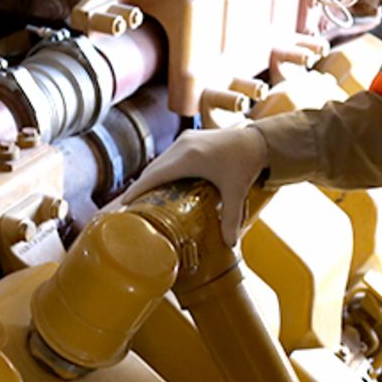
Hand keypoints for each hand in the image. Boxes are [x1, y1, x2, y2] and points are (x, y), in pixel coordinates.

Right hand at [119, 126, 269, 246]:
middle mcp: (182, 146)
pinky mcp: (190, 138)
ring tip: (143, 197)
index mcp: (189, 158)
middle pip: (153, 169)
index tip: (124, 203)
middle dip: (141, 187)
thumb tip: (229, 244)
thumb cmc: (246, 163)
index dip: (138, 190)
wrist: (258, 139)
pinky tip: (161, 182)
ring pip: (160, 162)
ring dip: (151, 178)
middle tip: (130, 207)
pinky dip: (161, 170)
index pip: (154, 176)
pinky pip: (168, 157)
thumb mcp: (237, 192)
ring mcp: (185, 139)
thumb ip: (231, 218)